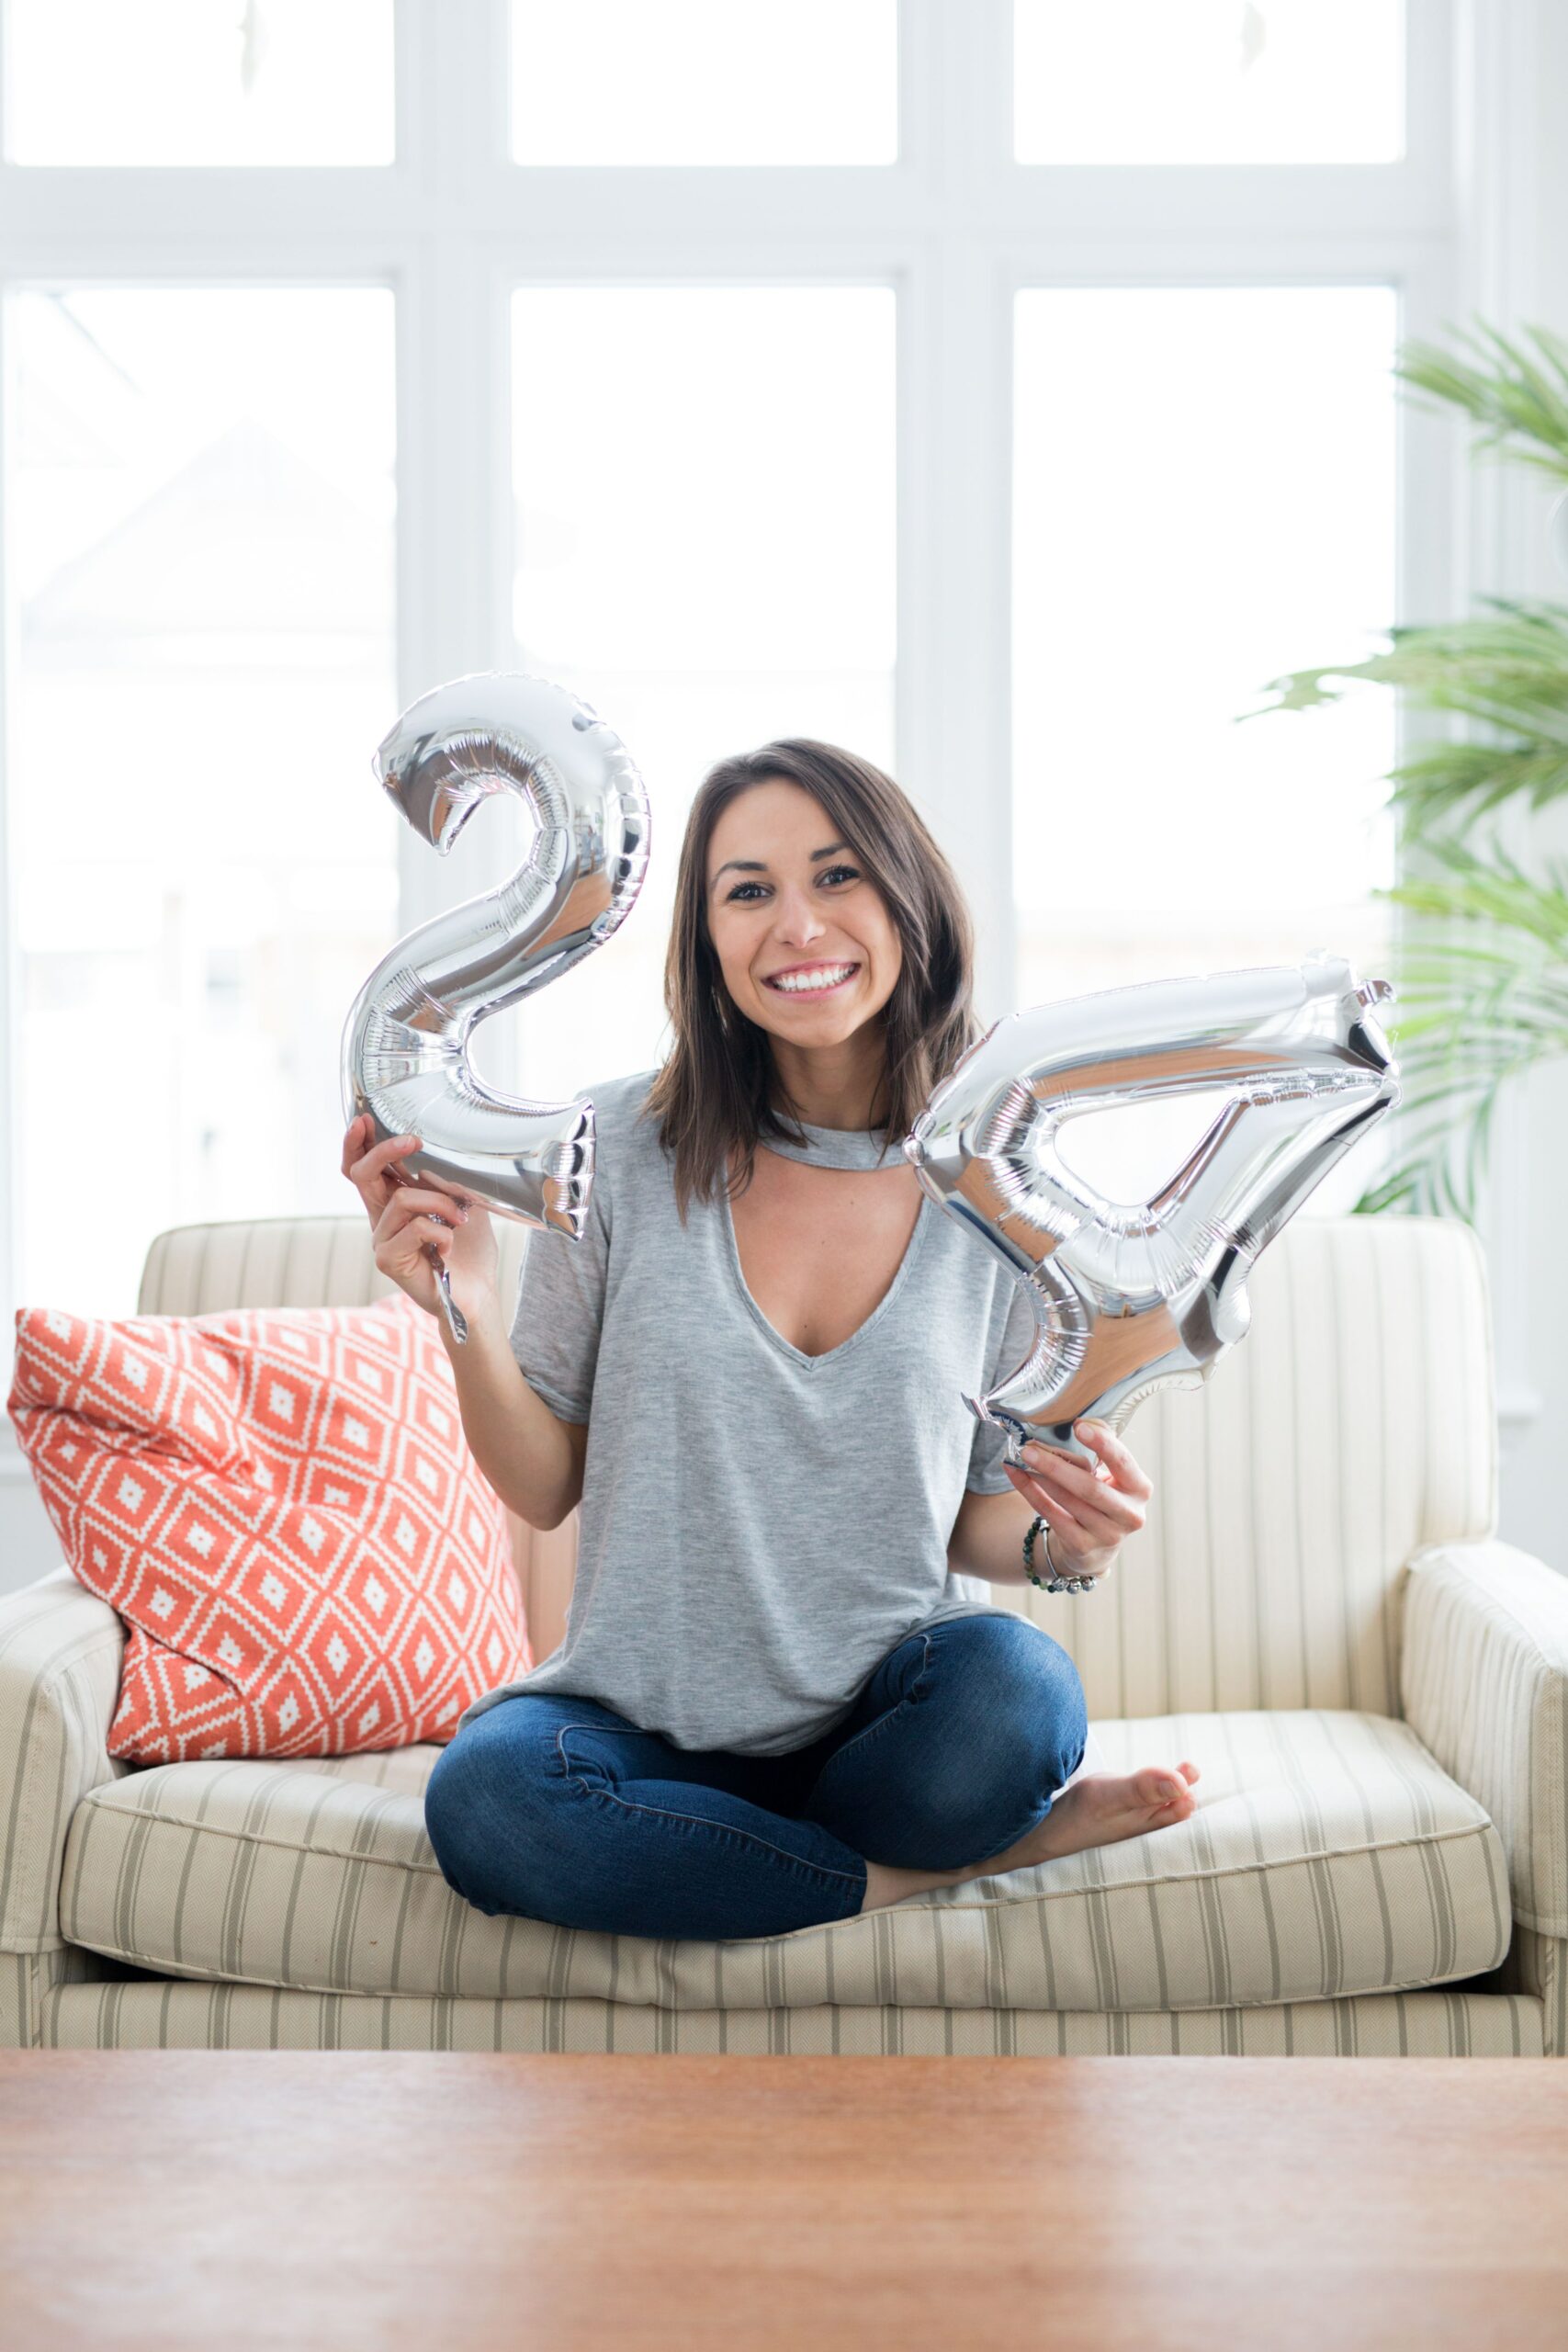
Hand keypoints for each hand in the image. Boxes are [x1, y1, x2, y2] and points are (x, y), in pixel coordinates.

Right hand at [340, 1114, 499, 1326]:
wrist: (478, 1291)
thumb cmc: (469, 1248)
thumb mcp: (463, 1201)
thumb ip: (445, 1180)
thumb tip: (433, 1159)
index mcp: (394, 1199)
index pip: (363, 1167)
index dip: (357, 1143)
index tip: (364, 1119)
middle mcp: (382, 1217)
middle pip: (363, 1173)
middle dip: (386, 1150)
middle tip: (413, 1141)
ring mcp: (382, 1238)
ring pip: (402, 1199)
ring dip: (440, 1203)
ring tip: (460, 1219)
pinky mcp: (388, 1259)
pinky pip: (414, 1228)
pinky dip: (440, 1233)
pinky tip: (448, 1248)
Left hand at [1003, 1419, 1151, 1584]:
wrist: (1096, 1546)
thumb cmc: (1104, 1496)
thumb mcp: (1112, 1475)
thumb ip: (1103, 1448)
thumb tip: (1081, 1422)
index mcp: (1139, 1489)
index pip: (1123, 1463)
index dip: (1102, 1444)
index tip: (1078, 1425)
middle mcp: (1128, 1514)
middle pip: (1089, 1488)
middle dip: (1057, 1466)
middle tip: (1030, 1447)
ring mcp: (1107, 1534)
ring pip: (1067, 1501)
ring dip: (1041, 1477)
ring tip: (1022, 1457)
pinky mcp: (1082, 1546)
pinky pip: (1051, 1515)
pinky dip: (1031, 1493)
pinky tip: (1016, 1474)